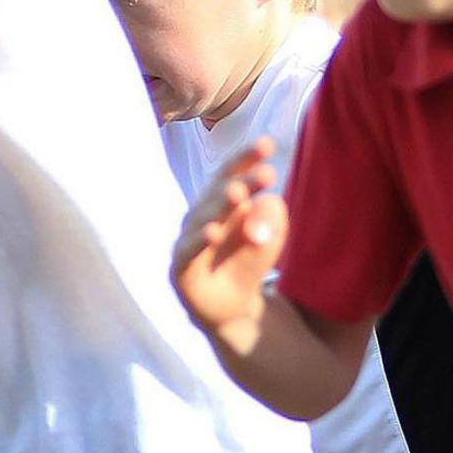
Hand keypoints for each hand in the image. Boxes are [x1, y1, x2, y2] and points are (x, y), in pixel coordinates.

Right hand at [172, 140, 287, 341]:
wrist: (233, 307)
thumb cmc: (249, 260)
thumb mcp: (271, 236)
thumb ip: (271, 219)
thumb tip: (254, 213)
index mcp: (221, 200)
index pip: (231, 173)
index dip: (246, 158)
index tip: (266, 144)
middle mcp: (201, 214)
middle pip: (219, 192)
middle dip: (241, 181)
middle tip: (264, 175)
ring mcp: (188, 239)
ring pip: (203, 217)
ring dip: (221, 205)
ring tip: (239, 195)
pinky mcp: (181, 267)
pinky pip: (189, 250)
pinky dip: (200, 240)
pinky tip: (214, 232)